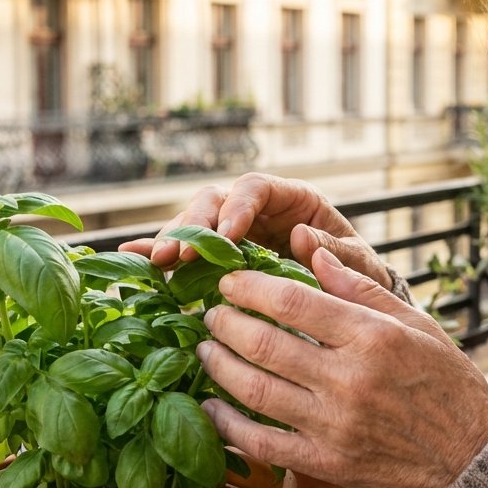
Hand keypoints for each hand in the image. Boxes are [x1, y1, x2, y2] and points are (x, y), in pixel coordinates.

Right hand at [119, 173, 392, 290]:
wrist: (350, 300)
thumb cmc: (356, 274)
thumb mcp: (356, 262)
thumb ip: (336, 250)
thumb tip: (301, 236)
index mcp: (292, 198)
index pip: (256, 188)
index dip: (237, 207)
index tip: (226, 236)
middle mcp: (256, 208)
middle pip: (214, 201)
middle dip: (193, 225)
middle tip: (177, 254)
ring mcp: (232, 230)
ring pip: (193, 222)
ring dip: (172, 240)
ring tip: (156, 263)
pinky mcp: (216, 255)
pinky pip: (184, 248)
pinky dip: (158, 251)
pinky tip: (130, 257)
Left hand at [196, 247, 487, 487]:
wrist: (470, 458)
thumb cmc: (445, 382)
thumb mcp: (416, 323)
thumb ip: (361, 289)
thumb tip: (314, 253)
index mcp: (372, 337)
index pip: (292, 302)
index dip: (250, 287)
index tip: (230, 281)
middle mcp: (349, 380)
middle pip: (263, 343)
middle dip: (224, 323)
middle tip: (210, 313)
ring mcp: (334, 425)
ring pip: (253, 391)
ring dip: (218, 366)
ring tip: (205, 350)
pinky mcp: (326, 462)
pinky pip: (262, 443)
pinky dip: (228, 425)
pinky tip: (212, 407)